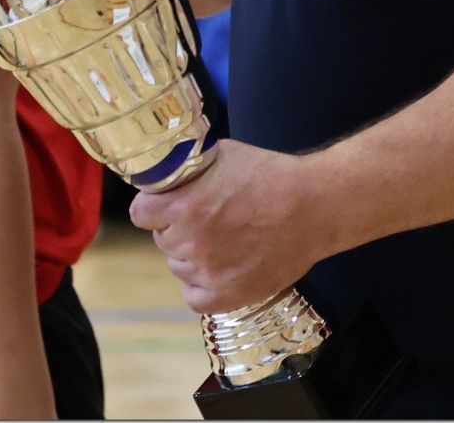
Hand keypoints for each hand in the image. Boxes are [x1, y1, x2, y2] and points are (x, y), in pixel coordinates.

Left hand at [129, 140, 337, 314]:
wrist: (314, 207)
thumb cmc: (270, 175)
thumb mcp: (220, 156)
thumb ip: (186, 170)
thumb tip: (164, 172)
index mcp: (183, 206)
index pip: (140, 213)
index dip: (153, 207)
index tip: (165, 204)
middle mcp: (190, 241)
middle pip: (161, 238)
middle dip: (177, 228)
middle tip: (205, 219)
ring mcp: (209, 272)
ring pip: (178, 266)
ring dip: (192, 255)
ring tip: (222, 240)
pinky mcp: (228, 295)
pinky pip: (193, 297)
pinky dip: (201, 286)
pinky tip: (217, 269)